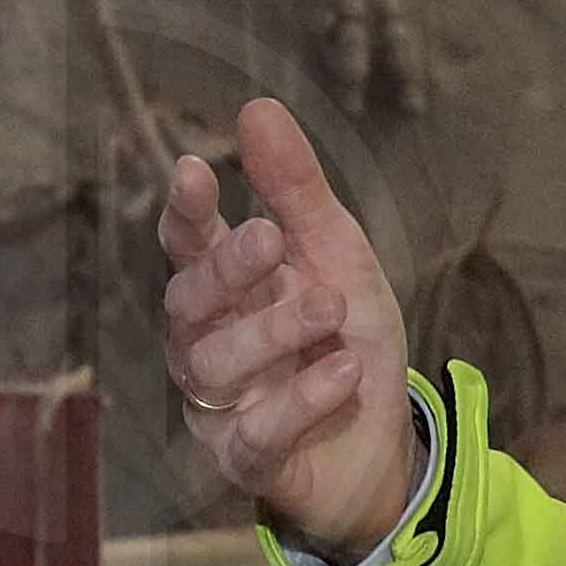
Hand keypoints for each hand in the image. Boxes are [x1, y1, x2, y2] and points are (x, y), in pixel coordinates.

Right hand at [155, 97, 424, 565]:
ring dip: (272, 331)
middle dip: (225, 268)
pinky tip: (342, 372)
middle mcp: (207, 342)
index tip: (193, 171)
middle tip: (273, 239)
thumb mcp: (337, 256)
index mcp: (226, 287)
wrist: (382, 447)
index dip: (183, 211)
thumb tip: (256, 106)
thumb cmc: (344, 340)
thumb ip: (297, 191)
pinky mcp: (246, 460)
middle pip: (185, 302)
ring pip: (212, 365)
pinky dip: (301, 400)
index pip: (185, 245)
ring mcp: (219, 405)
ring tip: (332, 309)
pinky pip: (254, 432)